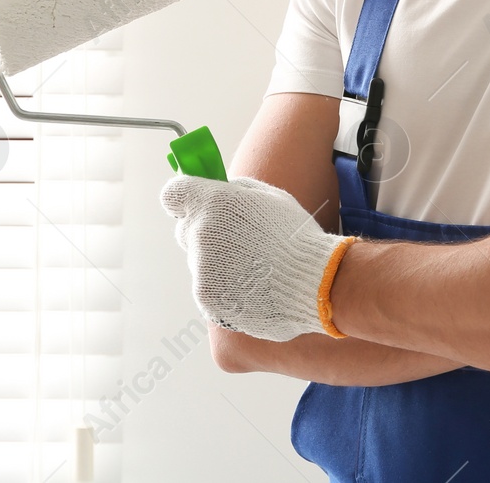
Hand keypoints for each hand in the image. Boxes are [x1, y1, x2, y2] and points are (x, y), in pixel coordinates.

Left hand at [160, 174, 355, 341]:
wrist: (315, 285)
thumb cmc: (296, 238)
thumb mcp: (270, 197)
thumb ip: (235, 191)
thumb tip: (216, 189)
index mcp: (213, 202)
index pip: (173, 194)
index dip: (184, 199)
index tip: (193, 204)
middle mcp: (201, 234)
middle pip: (186, 231)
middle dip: (205, 233)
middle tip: (238, 241)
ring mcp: (201, 269)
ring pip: (200, 263)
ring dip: (218, 264)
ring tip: (255, 269)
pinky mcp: (207, 299)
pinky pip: (209, 289)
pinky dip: (225, 289)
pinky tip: (253, 287)